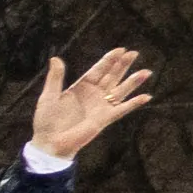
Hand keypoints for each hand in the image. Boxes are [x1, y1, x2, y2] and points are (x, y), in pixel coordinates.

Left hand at [23, 46, 158, 165]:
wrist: (50, 143)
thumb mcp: (49, 96)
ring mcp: (101, 106)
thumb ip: (55, 78)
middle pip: (112, 76)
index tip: (121, 50)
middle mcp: (94, 95)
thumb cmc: (46, 121)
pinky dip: (134, 103)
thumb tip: (55, 58)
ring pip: (121, 90)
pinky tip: (146, 97)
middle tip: (134, 53)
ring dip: (133, 82)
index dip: (109, 60)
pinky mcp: (105, 118)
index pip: (98, 70)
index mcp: (81, 87)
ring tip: (146, 72)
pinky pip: (122, 109)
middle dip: (123, 65)